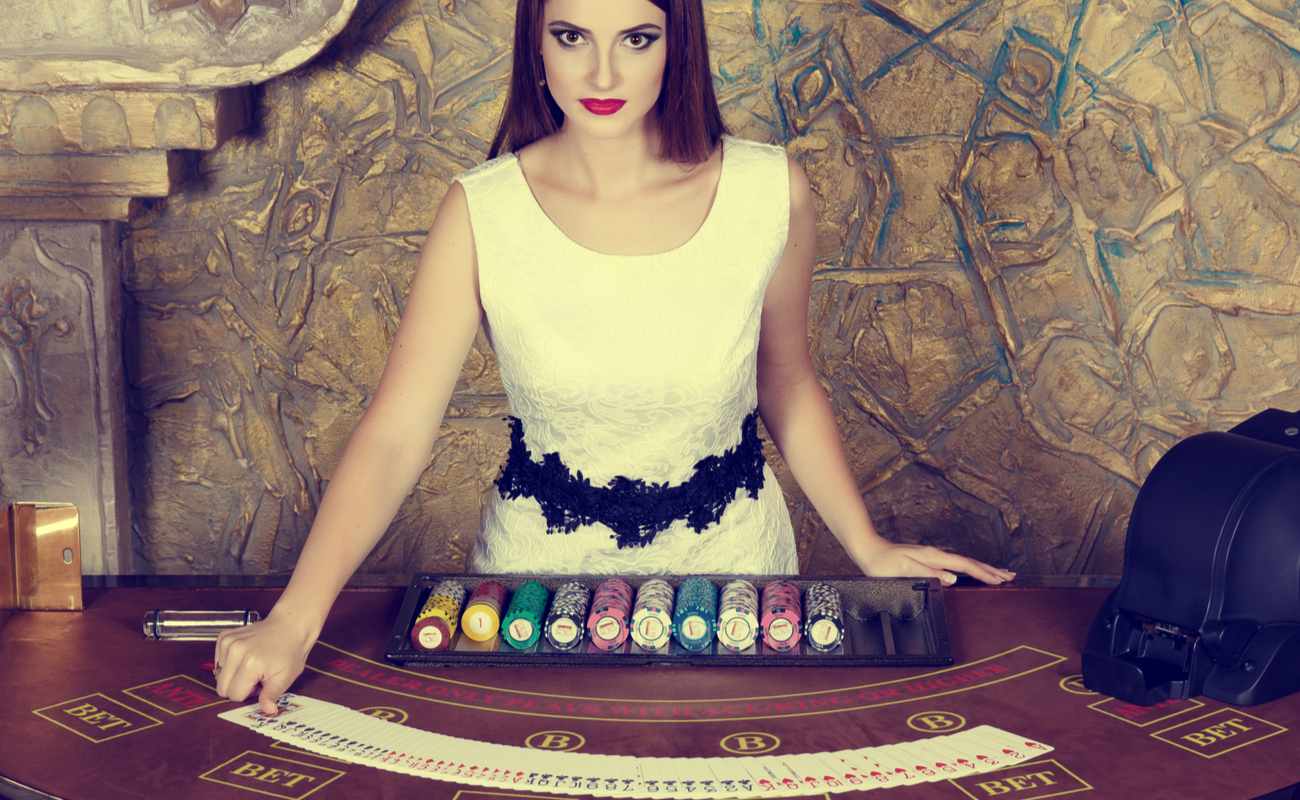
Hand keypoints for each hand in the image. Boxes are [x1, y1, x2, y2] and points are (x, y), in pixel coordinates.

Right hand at [214, 609, 316, 714]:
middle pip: (222, 687)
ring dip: (233, 675)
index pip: (234, 695)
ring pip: (218, 676)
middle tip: (256, 677)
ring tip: (253, 666)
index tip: (261, 684)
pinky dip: (229, 664)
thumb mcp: (285, 677)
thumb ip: (271, 696)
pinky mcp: (223, 637)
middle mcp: (235, 651)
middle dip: (238, 687)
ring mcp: (228, 642)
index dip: (248, 694)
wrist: (289, 625)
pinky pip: (218, 662)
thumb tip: (267, 712)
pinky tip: (245, 657)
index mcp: (250, 664)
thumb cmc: (290, 651)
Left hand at [855, 542, 1015, 585]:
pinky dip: (968, 567)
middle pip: (970, 562)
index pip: (965, 566)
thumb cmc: (883, 563)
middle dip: (991, 570)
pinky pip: (955, 563)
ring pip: (964, 562)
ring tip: (999, 573)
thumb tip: (953, 579)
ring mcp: (933, 555)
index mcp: (933, 557)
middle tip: (1011, 576)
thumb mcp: (904, 571)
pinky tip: (970, 570)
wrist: (869, 550)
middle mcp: (936, 554)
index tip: (1001, 580)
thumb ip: (929, 574)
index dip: (984, 573)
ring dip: (983, 568)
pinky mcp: (929, 558)